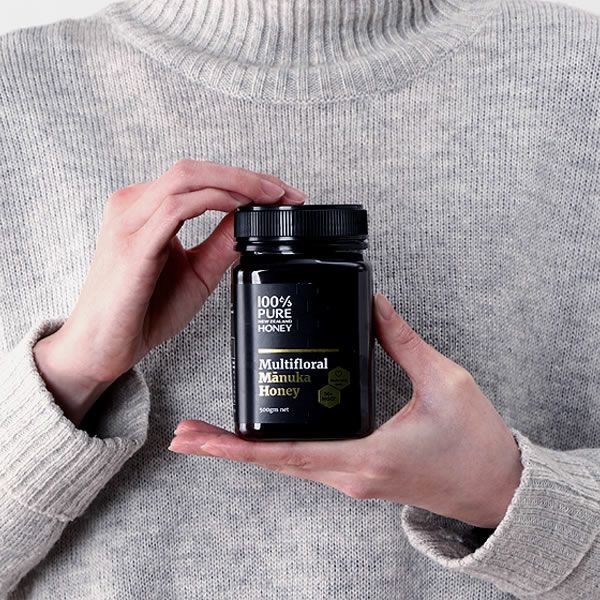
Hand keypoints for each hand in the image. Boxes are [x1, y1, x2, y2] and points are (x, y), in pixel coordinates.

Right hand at [32, 160, 303, 424]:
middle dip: (247, 177)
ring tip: (270, 198)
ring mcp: (129, 221)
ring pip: (187, 178)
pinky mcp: (132, 244)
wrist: (103, 347)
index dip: (244, 181)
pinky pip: (176, 209)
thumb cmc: (143, 311)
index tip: (281, 196)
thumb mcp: (197, 273)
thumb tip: (252, 223)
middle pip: (195, 169)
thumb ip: (221, 244)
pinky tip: (238, 210)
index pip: (198, 179)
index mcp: (146, 209)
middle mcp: (134, 205)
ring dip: (236, 184)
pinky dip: (213, 202)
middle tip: (284, 192)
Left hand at [169, 292, 522, 528]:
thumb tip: (370, 300)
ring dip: (248, 451)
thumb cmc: (476, 441)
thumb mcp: (443, 380)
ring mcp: (352, 479)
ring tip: (210, 434)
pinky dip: (278, 449)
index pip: (288, 453)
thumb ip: (400, 337)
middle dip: (227, 449)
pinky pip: (307, 462)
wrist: (498, 486)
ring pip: (288, 466)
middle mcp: (351, 475)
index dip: (237, 446)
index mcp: (366, 456)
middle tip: (185, 434)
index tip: (197, 437)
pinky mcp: (358, 473)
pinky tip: (262, 435)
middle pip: (275, 464)